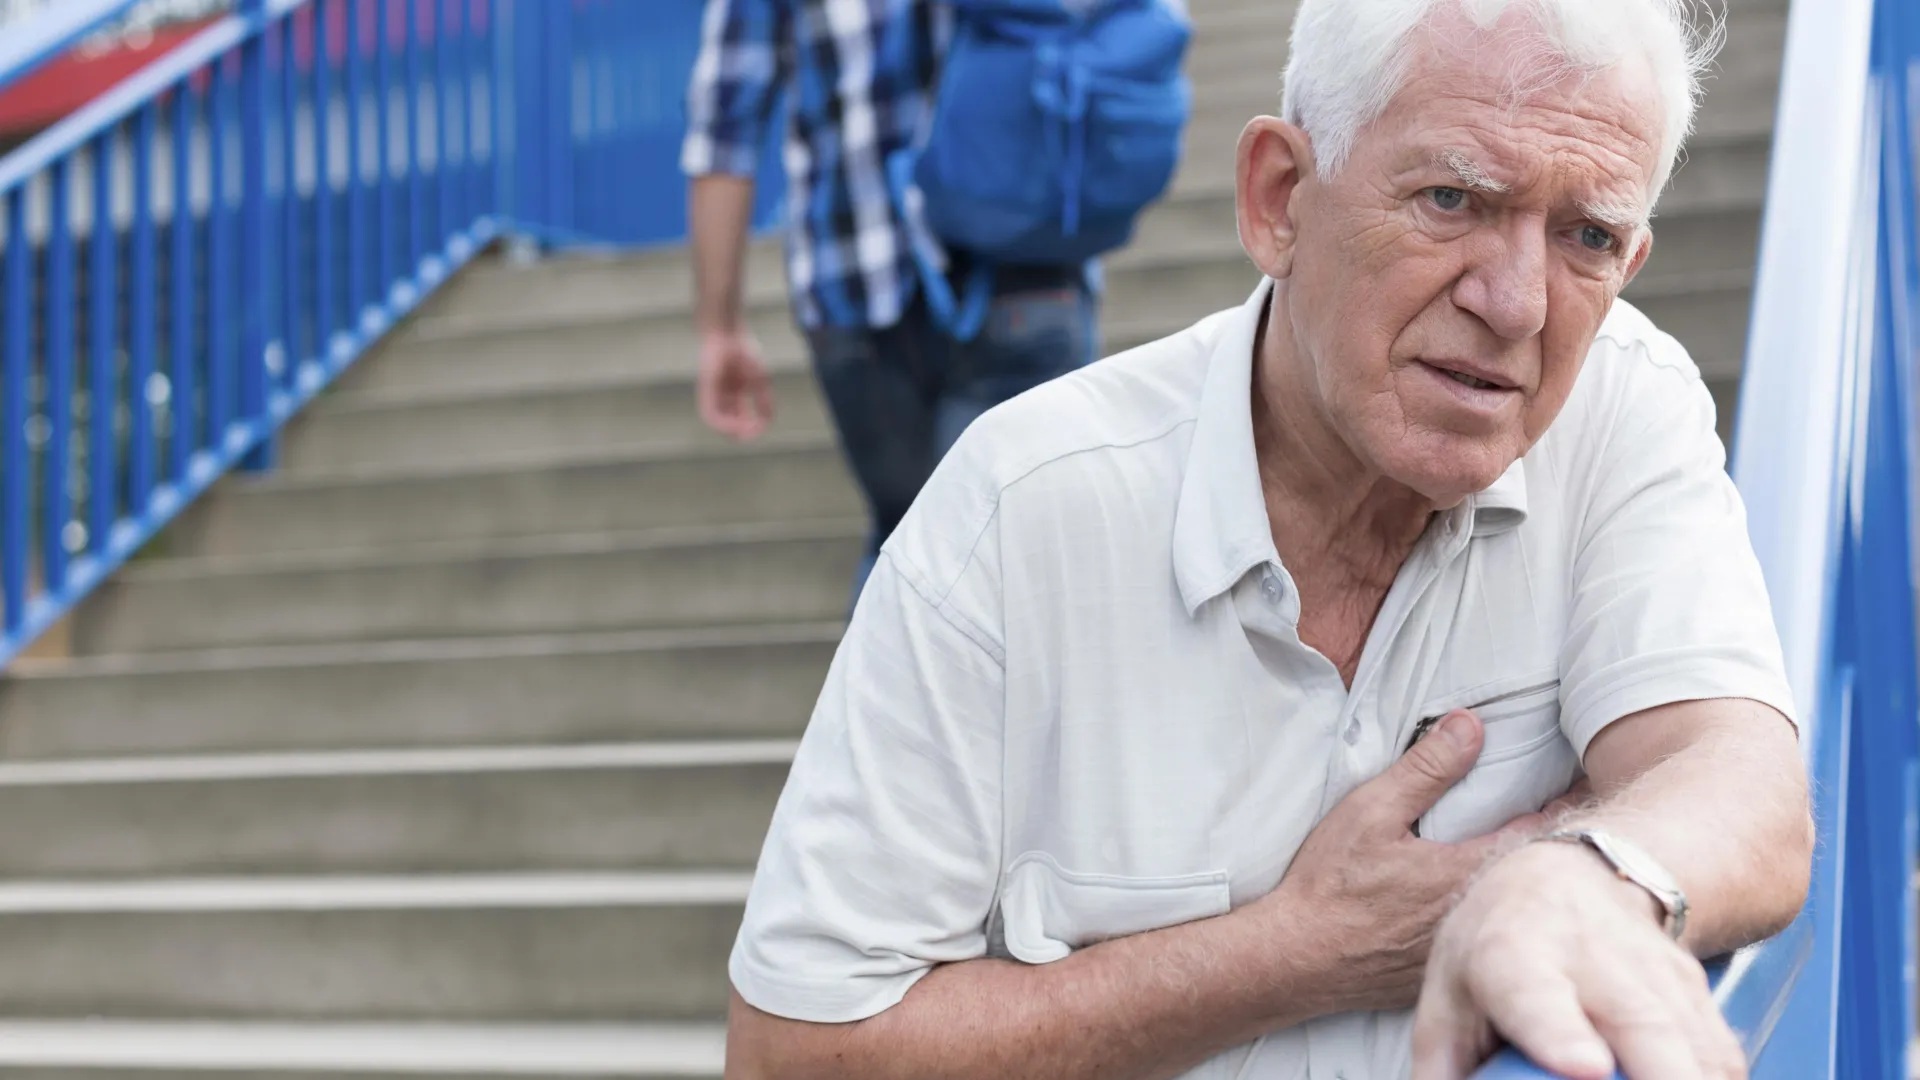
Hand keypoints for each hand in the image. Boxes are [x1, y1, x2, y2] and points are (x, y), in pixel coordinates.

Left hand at [697, 327, 774, 440]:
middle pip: (728, 420)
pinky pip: (710, 412)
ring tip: (742, 435)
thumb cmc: (743, 350)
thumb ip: (764, 400)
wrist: (727, 331)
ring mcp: (712, 391)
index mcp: (735, 390)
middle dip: (740, 431)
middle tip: (750, 436)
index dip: (751, 426)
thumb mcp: (759, 379)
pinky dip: (721, 423)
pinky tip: (732, 426)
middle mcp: (722, 393)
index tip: (761, 429)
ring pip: (717, 420)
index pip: (740, 416)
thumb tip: (767, 422)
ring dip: (730, 430)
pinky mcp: (705, 389)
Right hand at [1255, 710, 1549, 1014]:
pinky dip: (1489, 923)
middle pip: (1528, 878)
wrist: (1294, 958)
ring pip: (1508, 914)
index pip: (1538, 836)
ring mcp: (1460, 951)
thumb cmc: (1329, 884)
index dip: (1560, 810)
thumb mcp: (1371, 811)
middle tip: (1563, 819)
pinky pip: (1481, 942)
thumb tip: (1470, 727)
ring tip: (1530, 865)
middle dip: (1545, 850)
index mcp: (1464, 873)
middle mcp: (1473, 917)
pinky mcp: (1443, 974)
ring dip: (1519, 891)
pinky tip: (1480, 912)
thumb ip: (1425, 769)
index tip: (1577, 789)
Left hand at [1411, 841, 1742, 1079]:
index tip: (1583, 1065)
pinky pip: (1719, 1052)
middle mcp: (1591, 956)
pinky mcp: (1694, 988)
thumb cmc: (1498, 944)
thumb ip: (1444, 1063)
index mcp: (1513, 954)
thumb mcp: (1448, 992)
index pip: (1536, 996)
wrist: (1571, 875)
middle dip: (1665, 1079)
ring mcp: (1652, 969)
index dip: (1559, 1035)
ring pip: (1694, 1043)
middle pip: (1643, 1026)